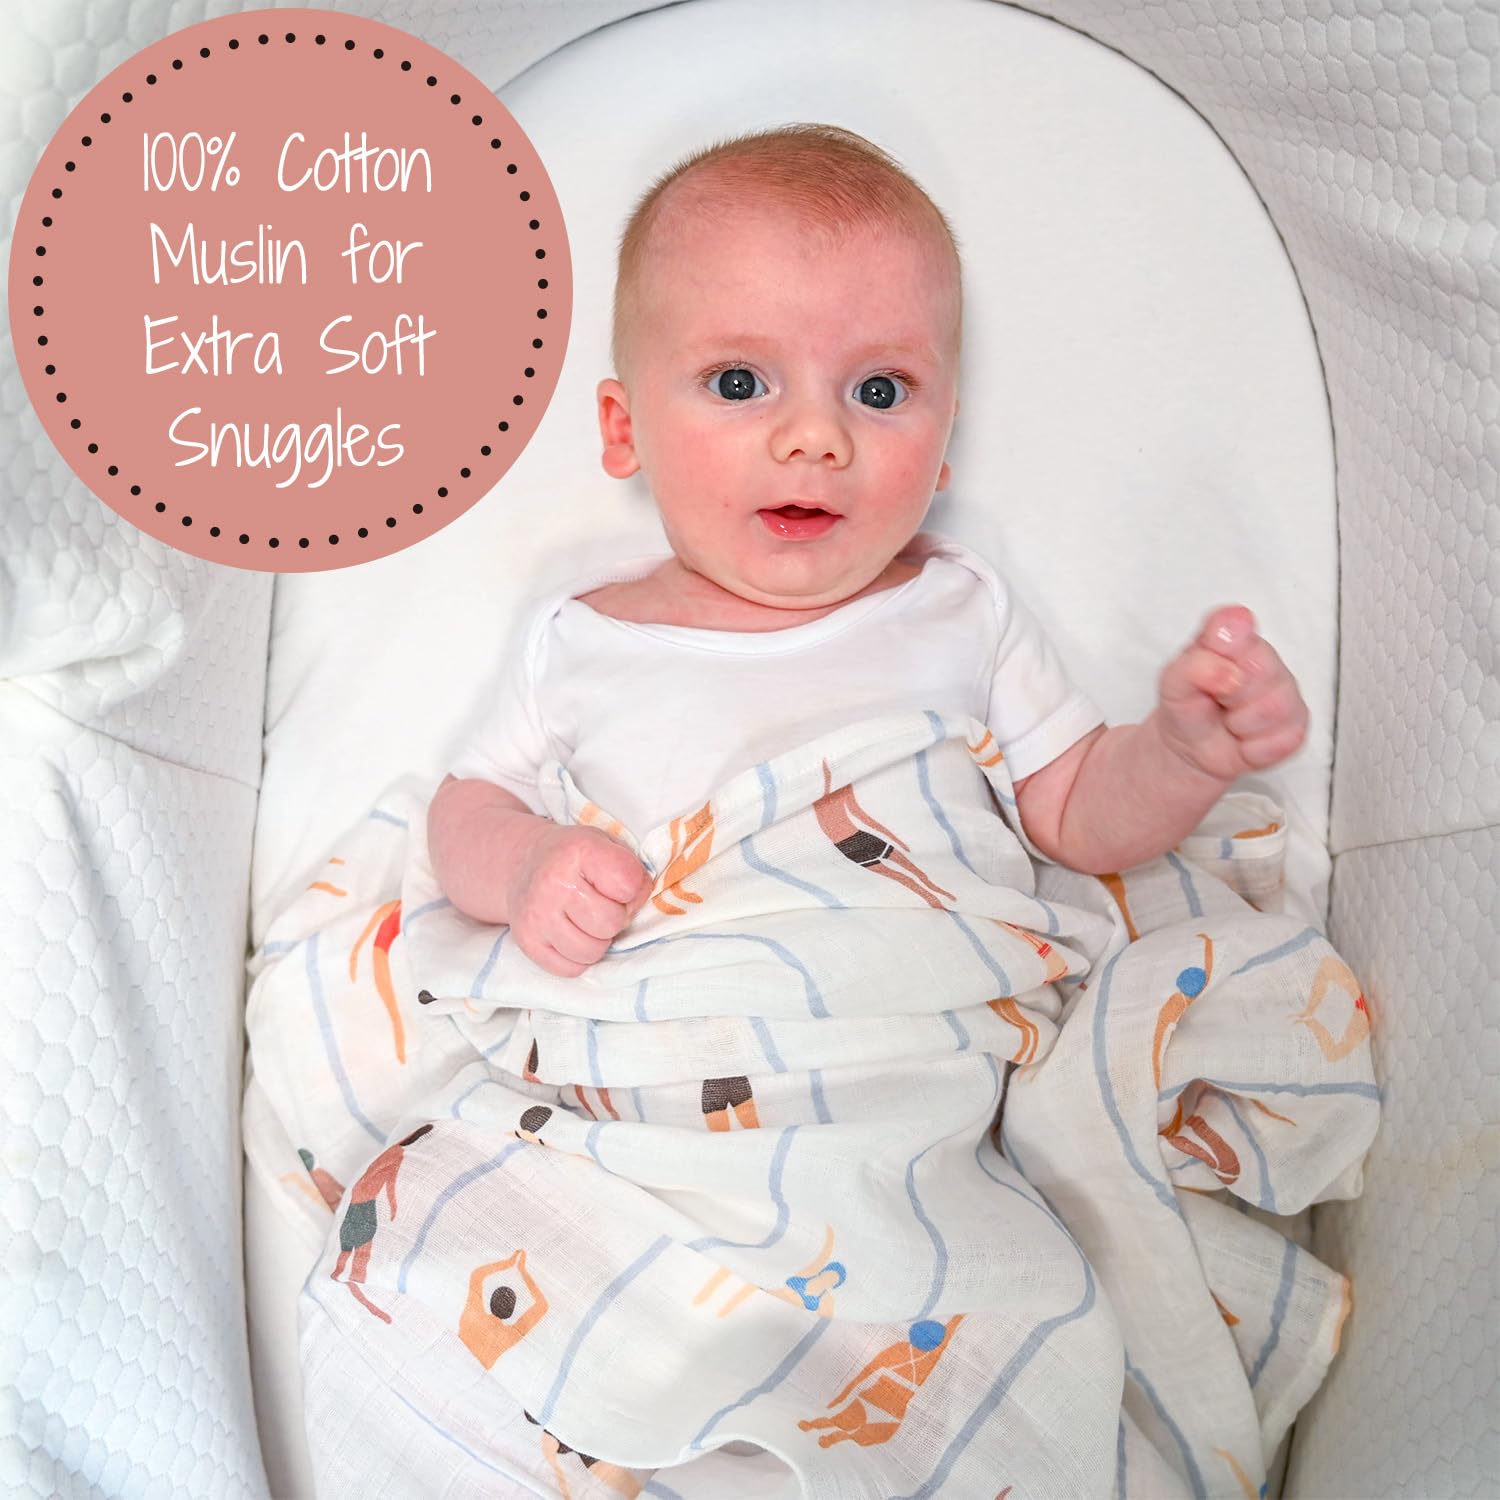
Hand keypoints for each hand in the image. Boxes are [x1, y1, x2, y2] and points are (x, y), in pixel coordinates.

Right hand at [506, 823, 653, 977]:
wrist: (522, 863)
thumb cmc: (574, 857)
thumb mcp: (606, 844)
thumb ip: (631, 870)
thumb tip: (639, 905)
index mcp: (579, 852)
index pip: (628, 884)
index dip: (633, 889)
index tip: (618, 884)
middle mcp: (554, 883)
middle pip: (611, 923)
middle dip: (614, 918)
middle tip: (601, 906)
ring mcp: (538, 915)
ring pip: (592, 952)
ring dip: (597, 941)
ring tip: (586, 922)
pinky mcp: (527, 941)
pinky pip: (571, 969)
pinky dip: (577, 958)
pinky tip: (570, 934)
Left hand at [1155, 605, 1308, 781]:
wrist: (1190, 748)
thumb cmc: (1187, 708)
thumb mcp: (1173, 685)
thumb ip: (1194, 667)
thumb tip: (1226, 668)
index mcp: (1232, 638)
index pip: (1236, 624)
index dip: (1226, 644)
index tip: (1213, 653)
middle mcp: (1265, 660)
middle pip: (1262, 669)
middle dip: (1229, 692)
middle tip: (1216, 698)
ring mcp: (1285, 693)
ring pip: (1272, 708)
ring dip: (1240, 722)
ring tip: (1228, 720)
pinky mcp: (1295, 728)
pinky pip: (1278, 741)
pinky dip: (1252, 748)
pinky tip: (1243, 738)